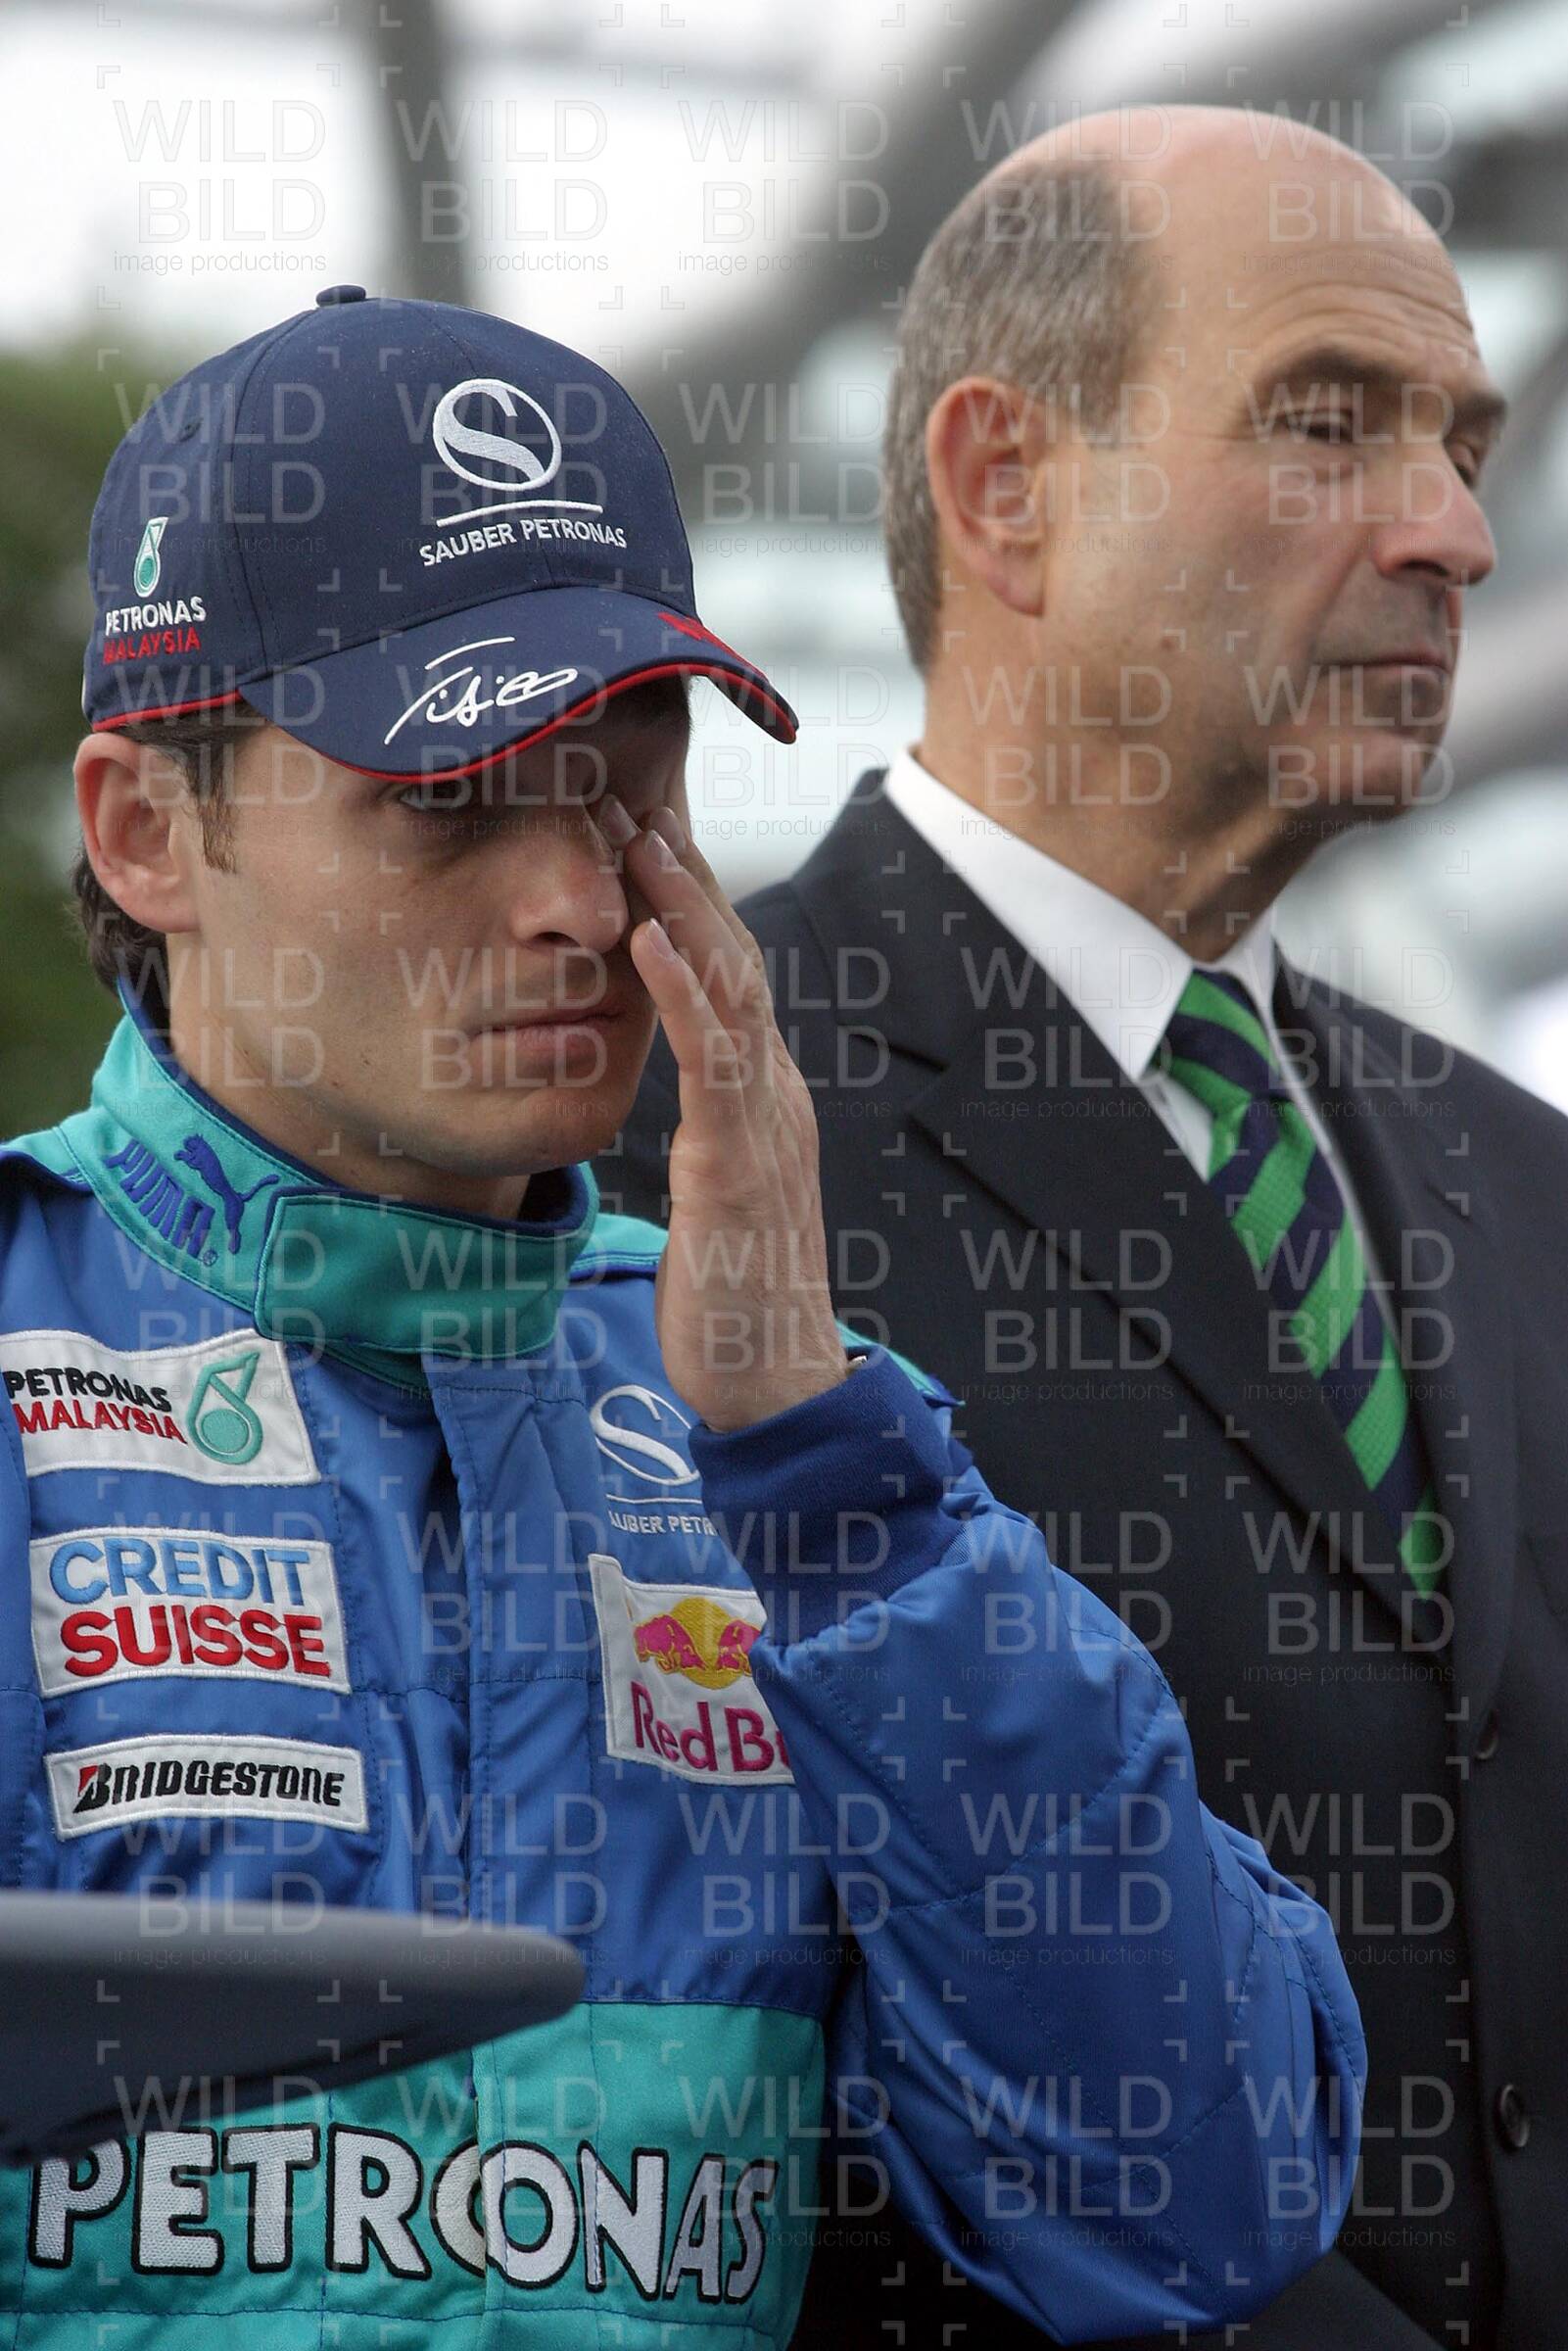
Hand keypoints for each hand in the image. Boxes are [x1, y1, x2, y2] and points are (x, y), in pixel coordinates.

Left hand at [603, 795, 850, 1431]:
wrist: (777, 1388)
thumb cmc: (736, 1299)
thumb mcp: (716, 1193)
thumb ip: (707, 1132)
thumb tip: (683, 1093)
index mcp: (760, 1097)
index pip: (727, 973)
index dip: (687, 897)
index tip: (640, 827)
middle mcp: (772, 1094)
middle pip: (735, 957)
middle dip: (685, 873)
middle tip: (631, 793)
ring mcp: (763, 1126)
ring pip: (733, 988)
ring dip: (685, 905)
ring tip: (640, 834)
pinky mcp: (741, 1168)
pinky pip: (715, 1065)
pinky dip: (684, 994)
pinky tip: (647, 940)